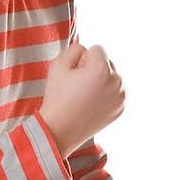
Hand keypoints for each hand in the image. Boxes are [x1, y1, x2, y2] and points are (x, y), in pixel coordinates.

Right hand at [39, 41, 124, 156]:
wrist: (60, 131)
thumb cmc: (57, 98)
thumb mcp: (58, 65)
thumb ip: (75, 48)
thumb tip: (88, 51)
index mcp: (102, 69)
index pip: (97, 49)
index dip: (82, 60)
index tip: (74, 76)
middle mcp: (116, 82)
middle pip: (107, 62)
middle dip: (94, 70)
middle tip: (78, 88)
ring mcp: (120, 97)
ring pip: (111, 77)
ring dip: (101, 81)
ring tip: (84, 97)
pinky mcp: (120, 108)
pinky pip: (114, 92)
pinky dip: (105, 95)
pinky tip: (91, 104)